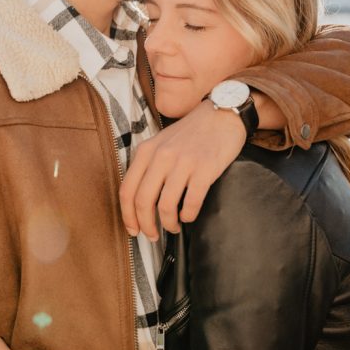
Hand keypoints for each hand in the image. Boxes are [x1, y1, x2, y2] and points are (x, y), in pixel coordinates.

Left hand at [121, 99, 244, 239]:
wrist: (222, 113)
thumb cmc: (192, 132)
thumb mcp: (161, 142)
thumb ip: (148, 165)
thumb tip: (140, 201)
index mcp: (146, 151)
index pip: (127, 190)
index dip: (128, 216)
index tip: (133, 230)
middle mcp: (161, 156)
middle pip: (143, 202)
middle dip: (146, 225)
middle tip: (153, 236)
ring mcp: (183, 162)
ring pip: (166, 206)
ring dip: (168, 224)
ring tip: (174, 227)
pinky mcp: (205, 169)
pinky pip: (191, 203)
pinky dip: (188, 216)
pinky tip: (189, 216)